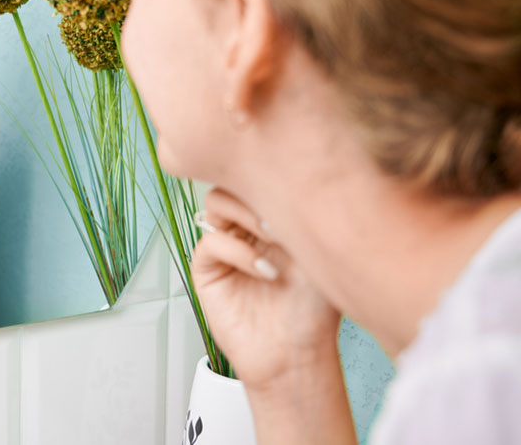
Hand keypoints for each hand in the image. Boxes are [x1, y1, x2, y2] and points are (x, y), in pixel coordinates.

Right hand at [191, 188, 340, 390]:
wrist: (297, 355)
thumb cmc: (314, 310)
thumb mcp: (321, 252)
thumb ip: (308, 214)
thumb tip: (311, 174)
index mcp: (273, 216)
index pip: (261, 176)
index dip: (275, 174)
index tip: (302, 188)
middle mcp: (246, 227)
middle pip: (233, 181)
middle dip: (257, 188)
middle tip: (285, 211)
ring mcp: (225, 245)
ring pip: (216, 203)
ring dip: (244, 212)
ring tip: (275, 235)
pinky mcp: (207, 270)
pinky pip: (210, 242)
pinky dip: (238, 251)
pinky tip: (266, 270)